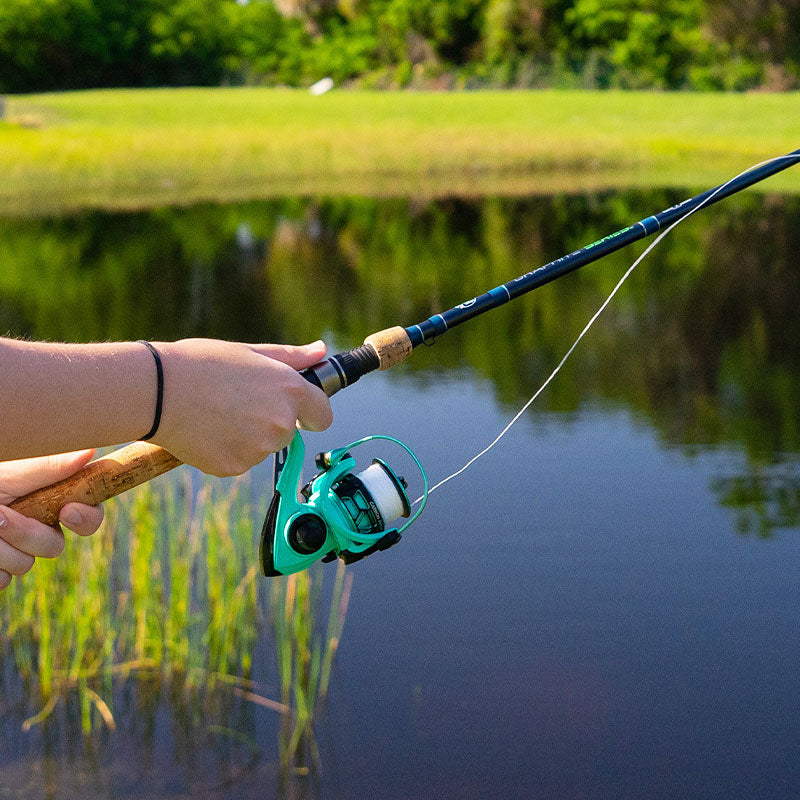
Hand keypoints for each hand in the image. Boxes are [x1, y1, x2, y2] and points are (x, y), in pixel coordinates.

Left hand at [0, 450, 104, 591]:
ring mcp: (14, 553)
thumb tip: (90, 452)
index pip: (86, 515)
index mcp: (45, 501)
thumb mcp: (10, 473)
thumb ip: (48, 468)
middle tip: (0, 516)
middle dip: (27, 533)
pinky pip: (2, 581)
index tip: (68, 511)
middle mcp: (35, 527)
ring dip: (0, 548)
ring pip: (25, 565)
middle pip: (55, 547)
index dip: (86, 518)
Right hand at [151, 339, 333, 476]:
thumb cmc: (202, 363)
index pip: (323, 415)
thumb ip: (291, 358)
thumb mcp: (250, 352)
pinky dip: (226, 450)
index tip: (300, 411)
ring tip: (216, 413)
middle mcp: (281, 423)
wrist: (156, 391)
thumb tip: (321, 351)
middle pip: (288, 432)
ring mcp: (259, 449)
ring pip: (262, 447)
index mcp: (290, 391)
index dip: (311, 412)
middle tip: (235, 402)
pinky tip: (206, 430)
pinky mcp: (235, 467)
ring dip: (247, 436)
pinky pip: (239, 461)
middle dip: (269, 421)